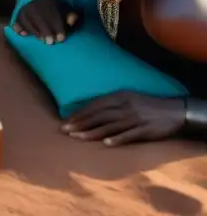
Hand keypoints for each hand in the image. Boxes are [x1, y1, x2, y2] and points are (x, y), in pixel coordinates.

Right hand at [12, 0, 79, 43]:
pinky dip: (19, 28)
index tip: (61, 39)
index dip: (57, 27)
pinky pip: (17, 21)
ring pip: (28, 20)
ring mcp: (25, 8)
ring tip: (41, 40)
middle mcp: (35, 3)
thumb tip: (72, 21)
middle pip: (39, 17)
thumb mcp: (65, 10)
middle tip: (50, 42)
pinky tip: (24, 35)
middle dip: (46, 31)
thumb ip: (70, 15)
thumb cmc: (55, 9)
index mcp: (48, 0)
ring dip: (35, 32)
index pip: (52, 14)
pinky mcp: (18, 14)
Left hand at [62, 92, 186, 145]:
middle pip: (99, 116)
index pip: (94, 105)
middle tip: (65, 130)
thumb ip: (110, 103)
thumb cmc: (146, 104)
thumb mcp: (127, 97)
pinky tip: (106, 144)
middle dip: (80, 123)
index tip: (65, 121)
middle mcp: (125, 106)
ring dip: (92, 132)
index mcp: (119, 96)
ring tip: (77, 137)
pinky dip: (118, 139)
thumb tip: (89, 110)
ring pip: (110, 126)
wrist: (174, 110)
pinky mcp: (146, 130)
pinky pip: (130, 135)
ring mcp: (135, 118)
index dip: (79, 113)